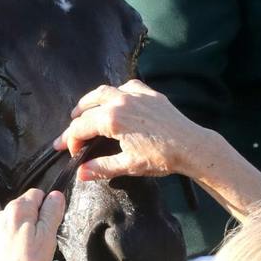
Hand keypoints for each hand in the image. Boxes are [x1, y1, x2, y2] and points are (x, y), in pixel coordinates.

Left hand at [0, 189, 65, 260]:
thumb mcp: (47, 235)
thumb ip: (51, 212)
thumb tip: (56, 195)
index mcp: (17, 208)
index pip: (38, 193)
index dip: (48, 208)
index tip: (50, 225)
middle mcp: (3, 213)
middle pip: (28, 206)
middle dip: (38, 219)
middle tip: (43, 240)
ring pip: (20, 220)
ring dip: (28, 230)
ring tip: (32, 249)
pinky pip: (11, 232)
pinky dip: (19, 239)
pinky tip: (22, 254)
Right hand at [53, 80, 209, 181]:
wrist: (191, 146)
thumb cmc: (161, 157)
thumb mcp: (128, 165)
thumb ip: (101, 168)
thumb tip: (80, 173)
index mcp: (112, 119)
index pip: (80, 127)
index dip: (71, 141)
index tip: (72, 153)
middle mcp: (120, 101)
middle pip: (87, 108)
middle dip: (75, 122)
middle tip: (69, 135)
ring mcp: (135, 94)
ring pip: (103, 91)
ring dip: (89, 101)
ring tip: (82, 111)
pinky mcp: (149, 93)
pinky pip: (125, 87)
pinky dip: (115, 93)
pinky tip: (115, 100)